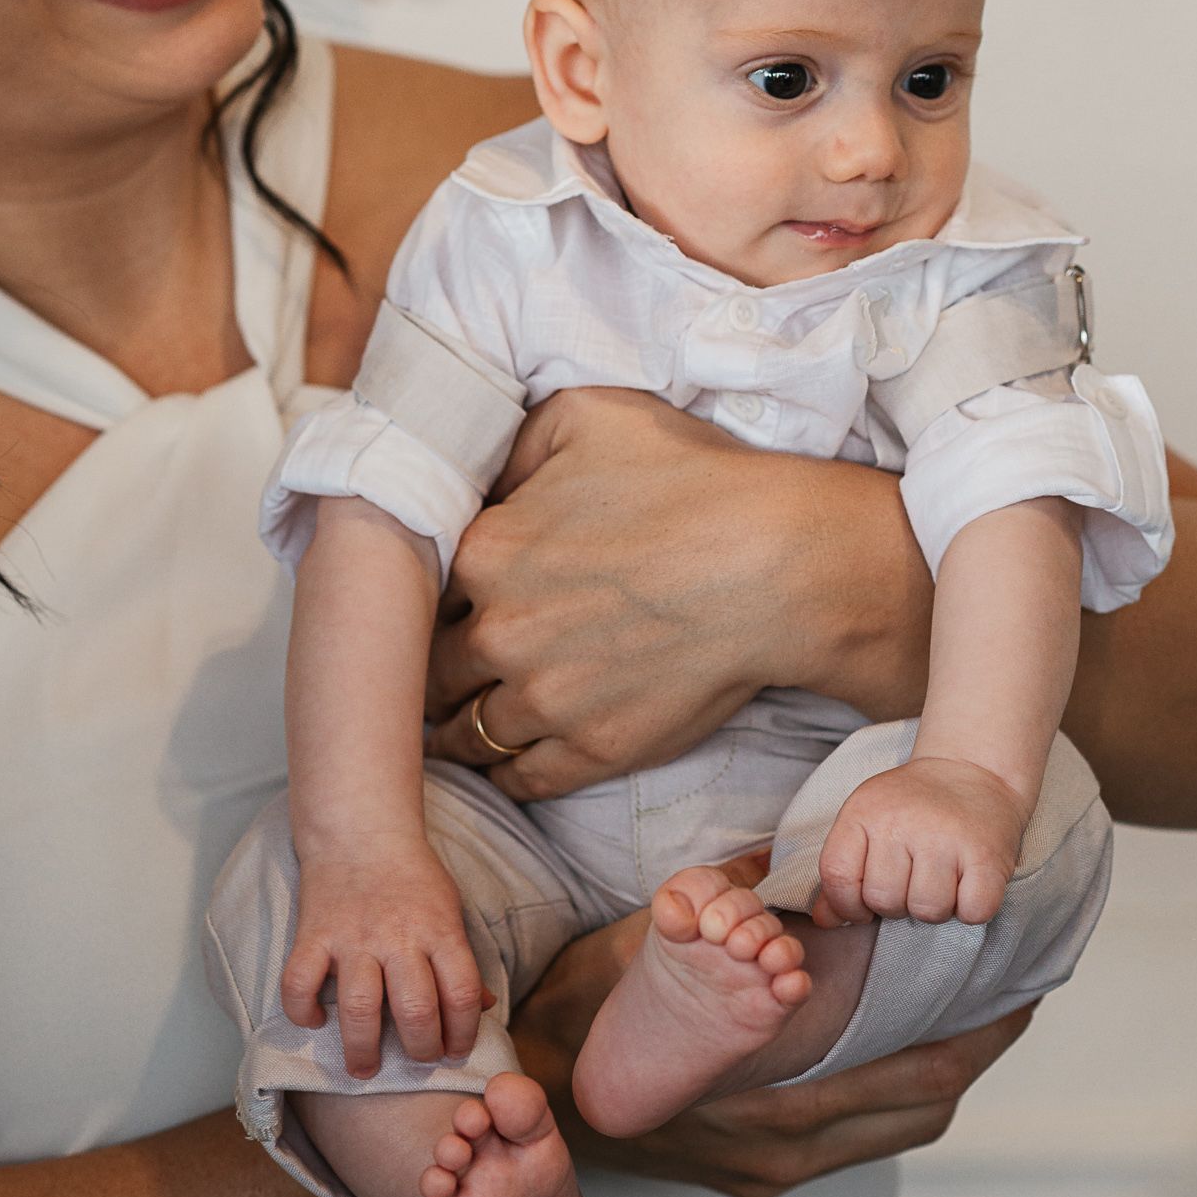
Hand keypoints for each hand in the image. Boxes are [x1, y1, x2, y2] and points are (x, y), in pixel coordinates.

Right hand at [282, 836, 485, 1078]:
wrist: (363, 830)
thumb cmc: (412, 877)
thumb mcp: (449, 909)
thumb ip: (462, 959)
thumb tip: (482, 1007)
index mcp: (438, 929)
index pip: (460, 992)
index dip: (464, 1033)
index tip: (455, 1052)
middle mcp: (398, 935)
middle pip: (415, 1009)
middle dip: (420, 1050)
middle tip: (418, 1062)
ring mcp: (353, 936)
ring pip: (360, 1008)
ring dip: (362, 1050)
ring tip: (365, 1068)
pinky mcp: (314, 934)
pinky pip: (299, 982)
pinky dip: (302, 1010)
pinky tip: (315, 1019)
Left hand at [424, 388, 929, 798]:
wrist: (775, 563)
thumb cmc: (691, 478)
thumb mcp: (587, 416)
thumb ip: (513, 444)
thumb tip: (484, 479)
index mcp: (487, 550)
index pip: (422, 589)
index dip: (428, 596)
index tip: (436, 604)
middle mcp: (499, 632)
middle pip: (432, 668)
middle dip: (429, 670)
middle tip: (428, 675)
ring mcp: (544, 700)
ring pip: (468, 734)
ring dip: (457, 730)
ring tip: (452, 730)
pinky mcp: (592, 750)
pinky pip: (522, 781)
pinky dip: (507, 775)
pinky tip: (508, 763)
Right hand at [507, 853, 1037, 1195]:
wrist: (536, 1085)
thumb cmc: (594, 1008)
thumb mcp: (664, 937)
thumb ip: (732, 900)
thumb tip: (784, 856)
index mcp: (771, 1092)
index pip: (907, 1068)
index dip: (971, 1029)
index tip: (1014, 981)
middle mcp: (782, 1142)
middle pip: (918, 1104)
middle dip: (973, 1046)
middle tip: (1014, 989)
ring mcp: (774, 1165)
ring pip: (897, 1125)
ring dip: (942, 1070)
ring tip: (979, 1014)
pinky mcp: (762, 1173)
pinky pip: (860, 1137)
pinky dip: (897, 1093)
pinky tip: (910, 1047)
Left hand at [815, 757, 1026, 927]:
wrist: (971, 768)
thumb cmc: (915, 805)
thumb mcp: (868, 821)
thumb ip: (843, 869)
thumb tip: (824, 920)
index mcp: (864, 810)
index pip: (837, 876)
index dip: (848, 903)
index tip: (867, 901)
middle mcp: (901, 820)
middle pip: (884, 901)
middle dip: (898, 904)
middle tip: (915, 877)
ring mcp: (945, 836)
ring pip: (927, 911)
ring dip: (936, 907)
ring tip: (943, 877)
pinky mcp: (986, 854)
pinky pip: (972, 911)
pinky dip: (972, 908)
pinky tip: (969, 881)